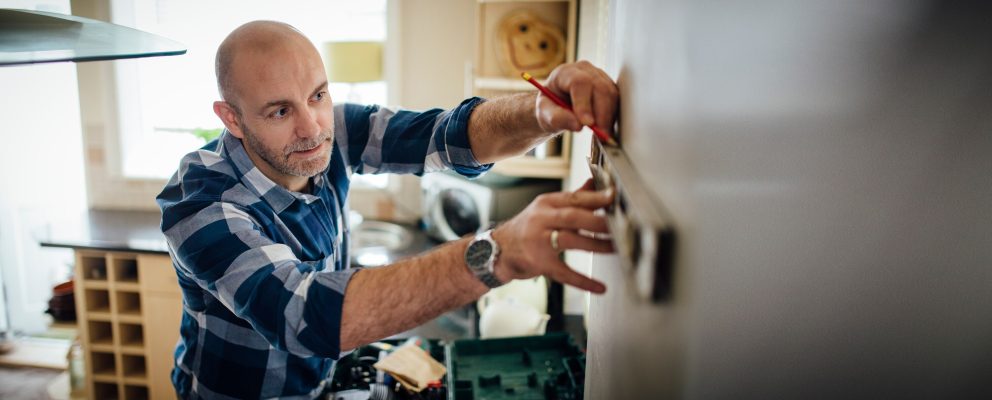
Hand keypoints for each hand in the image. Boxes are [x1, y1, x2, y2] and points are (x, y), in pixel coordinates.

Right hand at [491, 179, 614, 292]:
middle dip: (598, 220)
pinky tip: (600, 287)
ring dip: (596, 245)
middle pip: (573, 216)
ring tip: (616, 248)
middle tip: (619, 224)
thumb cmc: (527, 229)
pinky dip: (583, 281)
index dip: (595, 197)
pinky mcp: (538, 263)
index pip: (574, 198)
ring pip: (570, 241)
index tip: (614, 197)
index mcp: (546, 204)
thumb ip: (573, 198)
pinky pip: (564, 272)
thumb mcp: (546, 209)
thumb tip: (595, 183)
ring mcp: (538, 241)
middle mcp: (541, 219)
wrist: (496, 250)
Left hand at [535, 61, 618, 134]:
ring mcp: (598, 76)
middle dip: (601, 113)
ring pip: (611, 94)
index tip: (587, 123)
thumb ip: (557, 118)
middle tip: (599, 134)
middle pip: (599, 87)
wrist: (556, 106)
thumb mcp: (545, 114)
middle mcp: (584, 70)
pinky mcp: (608, 86)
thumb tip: (578, 125)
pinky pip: (616, 100)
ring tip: (602, 134)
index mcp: (564, 73)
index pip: (579, 83)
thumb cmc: (549, 107)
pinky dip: (612, 116)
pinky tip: (605, 128)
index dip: (585, 104)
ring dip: (608, 116)